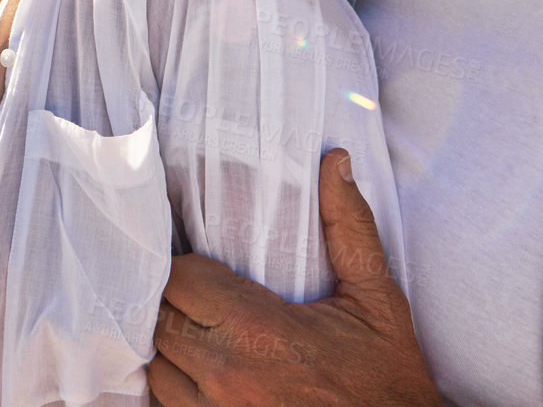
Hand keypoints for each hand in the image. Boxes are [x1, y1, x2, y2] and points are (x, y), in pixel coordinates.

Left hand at [147, 149, 439, 406]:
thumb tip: (333, 160)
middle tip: (198, 294)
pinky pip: (166, 404)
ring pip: (156, 364)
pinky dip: (176, 384)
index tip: (204, 265)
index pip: (181, 277)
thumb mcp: (377, 300)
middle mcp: (227, 373)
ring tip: (198, 331)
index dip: (187, 266)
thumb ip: (349, 228)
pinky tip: (201, 369)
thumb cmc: (386, 378)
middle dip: (174, 301)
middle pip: (159, 316)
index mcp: (260, 329)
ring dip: (170, 345)